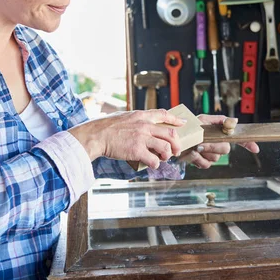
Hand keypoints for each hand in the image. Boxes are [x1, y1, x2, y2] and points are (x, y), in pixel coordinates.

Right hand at [68, 109, 184, 168]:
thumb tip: (142, 123)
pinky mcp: (137, 151)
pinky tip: (152, 165)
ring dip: (167, 155)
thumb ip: (135, 119)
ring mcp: (142, 138)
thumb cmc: (106, 126)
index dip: (175, 119)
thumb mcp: (123, 116)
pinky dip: (156, 164)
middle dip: (177, 144)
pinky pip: (154, 160)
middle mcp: (144, 125)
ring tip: (163, 158)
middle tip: (176, 150)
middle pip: (170, 134)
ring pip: (166, 147)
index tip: (182, 123)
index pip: (164, 114)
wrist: (96, 135)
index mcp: (141, 116)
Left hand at [179, 114, 259, 168]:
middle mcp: (218, 145)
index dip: (247, 144)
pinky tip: (191, 153)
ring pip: (215, 158)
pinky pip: (206, 164)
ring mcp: (211, 155)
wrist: (175, 138)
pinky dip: (197, 159)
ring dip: (202, 152)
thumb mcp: (203, 120)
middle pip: (225, 149)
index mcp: (220, 134)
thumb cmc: (190, 127)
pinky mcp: (203, 163)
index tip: (255, 148)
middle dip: (213, 146)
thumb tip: (235, 121)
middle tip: (202, 143)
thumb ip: (219, 120)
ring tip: (193, 146)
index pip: (238, 139)